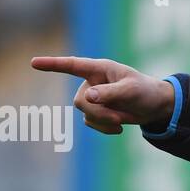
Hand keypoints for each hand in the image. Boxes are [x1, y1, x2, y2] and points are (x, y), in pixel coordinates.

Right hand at [30, 55, 175, 133]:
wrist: (154, 106)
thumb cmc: (145, 91)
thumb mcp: (131, 90)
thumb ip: (110, 93)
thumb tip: (87, 96)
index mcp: (99, 69)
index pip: (72, 65)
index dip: (53, 65)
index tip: (34, 63)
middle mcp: (92, 81)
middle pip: (80, 101)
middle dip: (99, 113)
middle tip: (119, 118)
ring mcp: (92, 97)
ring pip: (85, 114)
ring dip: (104, 121)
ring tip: (122, 120)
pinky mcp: (96, 111)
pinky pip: (91, 123)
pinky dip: (105, 128)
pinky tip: (119, 128)